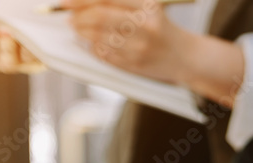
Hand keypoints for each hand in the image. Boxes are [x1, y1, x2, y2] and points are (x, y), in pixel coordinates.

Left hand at [66, 0, 243, 105]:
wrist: (186, 57)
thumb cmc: (162, 30)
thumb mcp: (148, 8)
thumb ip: (120, 3)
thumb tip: (86, 4)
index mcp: (147, 7)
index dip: (81, 1)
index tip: (65, 2)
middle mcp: (144, 27)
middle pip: (100, 18)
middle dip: (79, 17)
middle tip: (70, 18)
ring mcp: (139, 48)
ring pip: (99, 38)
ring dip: (83, 33)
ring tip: (78, 29)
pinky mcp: (135, 65)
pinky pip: (105, 55)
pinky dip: (93, 48)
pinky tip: (92, 43)